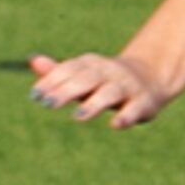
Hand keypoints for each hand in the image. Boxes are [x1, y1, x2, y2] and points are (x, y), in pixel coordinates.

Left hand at [27, 53, 169, 127]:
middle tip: (48, 103)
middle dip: (67, 90)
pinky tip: (115, 124)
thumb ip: (59, 71)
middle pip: (87, 79)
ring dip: (93, 104)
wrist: (151, 78)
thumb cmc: (107, 79)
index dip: (52, 81)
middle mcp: (110, 72)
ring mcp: (127, 87)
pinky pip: (134, 109)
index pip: (70, 69)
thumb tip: (33, 60)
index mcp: (93, 64)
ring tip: (77, 116)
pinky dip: (126, 116)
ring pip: (110, 93)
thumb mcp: (84, 73)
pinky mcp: (143, 103)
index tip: (35, 95)